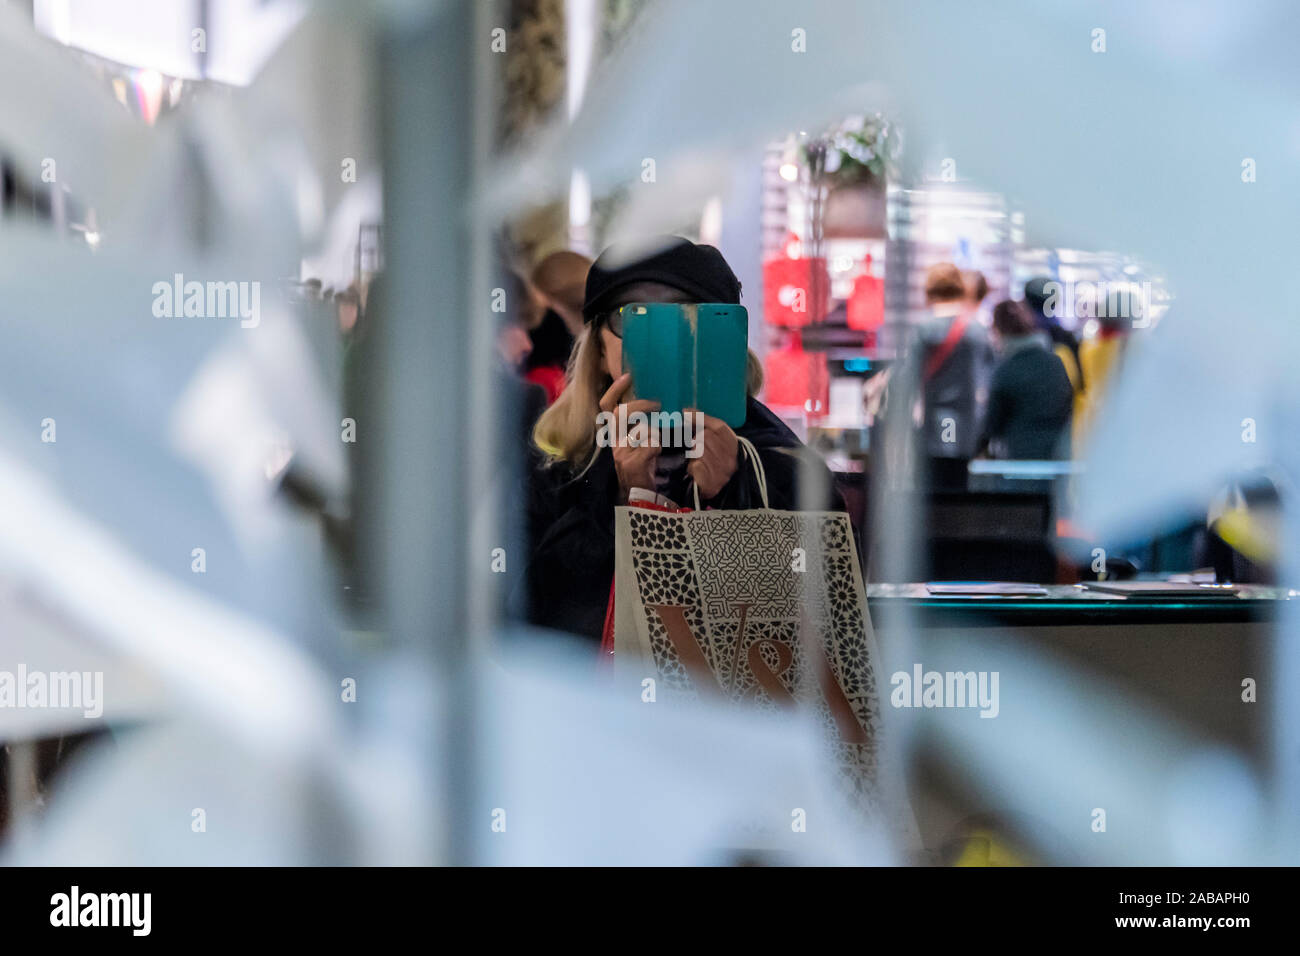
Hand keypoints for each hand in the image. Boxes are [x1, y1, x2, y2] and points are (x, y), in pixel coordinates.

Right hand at [600, 373, 660, 501]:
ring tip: (661, 437)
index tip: (627, 376)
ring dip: (655, 431)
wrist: (639, 497)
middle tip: (658, 404)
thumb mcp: (636, 444)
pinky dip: (658, 447)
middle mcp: (614, 442)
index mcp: (614, 435)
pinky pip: (650, 444)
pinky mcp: (632, 463)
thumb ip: (638, 426)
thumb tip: (652, 404)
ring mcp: (621, 453)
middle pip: (621, 412)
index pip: (606, 407)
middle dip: (642, 405)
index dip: (615, 390)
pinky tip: (658, 454)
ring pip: (639, 429)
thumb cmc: (642, 468)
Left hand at [684, 409, 738, 500]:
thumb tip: (686, 411)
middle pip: (706, 437)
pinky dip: (692, 466)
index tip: (685, 412)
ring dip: (693, 454)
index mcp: (735, 446)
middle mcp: (732, 460)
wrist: (713, 488)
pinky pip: (696, 465)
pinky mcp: (712, 484)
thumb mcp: (713, 440)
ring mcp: (723, 473)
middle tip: (695, 446)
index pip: (719, 426)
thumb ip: (704, 423)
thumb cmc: (712, 460)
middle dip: (696, 439)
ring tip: (697, 459)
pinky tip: (695, 469)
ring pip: (700, 450)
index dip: (701, 418)